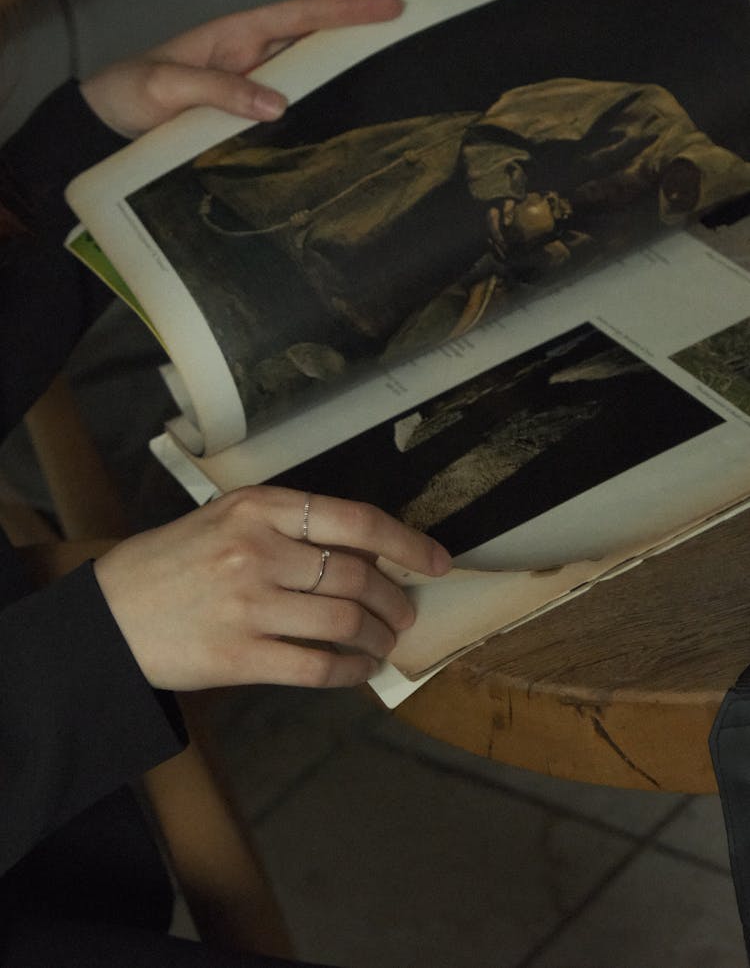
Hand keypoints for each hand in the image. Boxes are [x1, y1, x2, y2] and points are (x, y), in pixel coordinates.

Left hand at [79, 0, 401, 137]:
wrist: (100, 123)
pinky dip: (317, 111)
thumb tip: (279, 104)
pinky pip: (290, 109)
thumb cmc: (127, 94)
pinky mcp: (245, 116)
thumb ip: (219, 92)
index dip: (346, 11)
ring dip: (344, 77)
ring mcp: (251, 86)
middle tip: (410, 38)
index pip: (302, 15)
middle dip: (361, 36)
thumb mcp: (166, 87)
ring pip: (308, 76)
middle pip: (316, 40)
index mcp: (238, 35)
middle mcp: (252, 56)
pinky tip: (341, 127)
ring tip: (392, 82)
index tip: (389, 8)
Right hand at [94, 487, 450, 690]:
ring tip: (383, 642)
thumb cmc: (172, 563)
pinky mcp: (239, 657)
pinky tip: (358, 669)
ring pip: (344, 622)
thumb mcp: (225, 519)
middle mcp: (256, 550)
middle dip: (395, 600)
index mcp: (258, 507)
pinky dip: (351, 670)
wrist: (108, 615)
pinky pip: (317, 666)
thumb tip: (365, 553)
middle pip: (357, 576)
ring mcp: (248, 605)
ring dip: (378, 637)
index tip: (436, 560)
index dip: (406, 542)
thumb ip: (287, 527)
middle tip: (404, 613)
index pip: (354, 520)